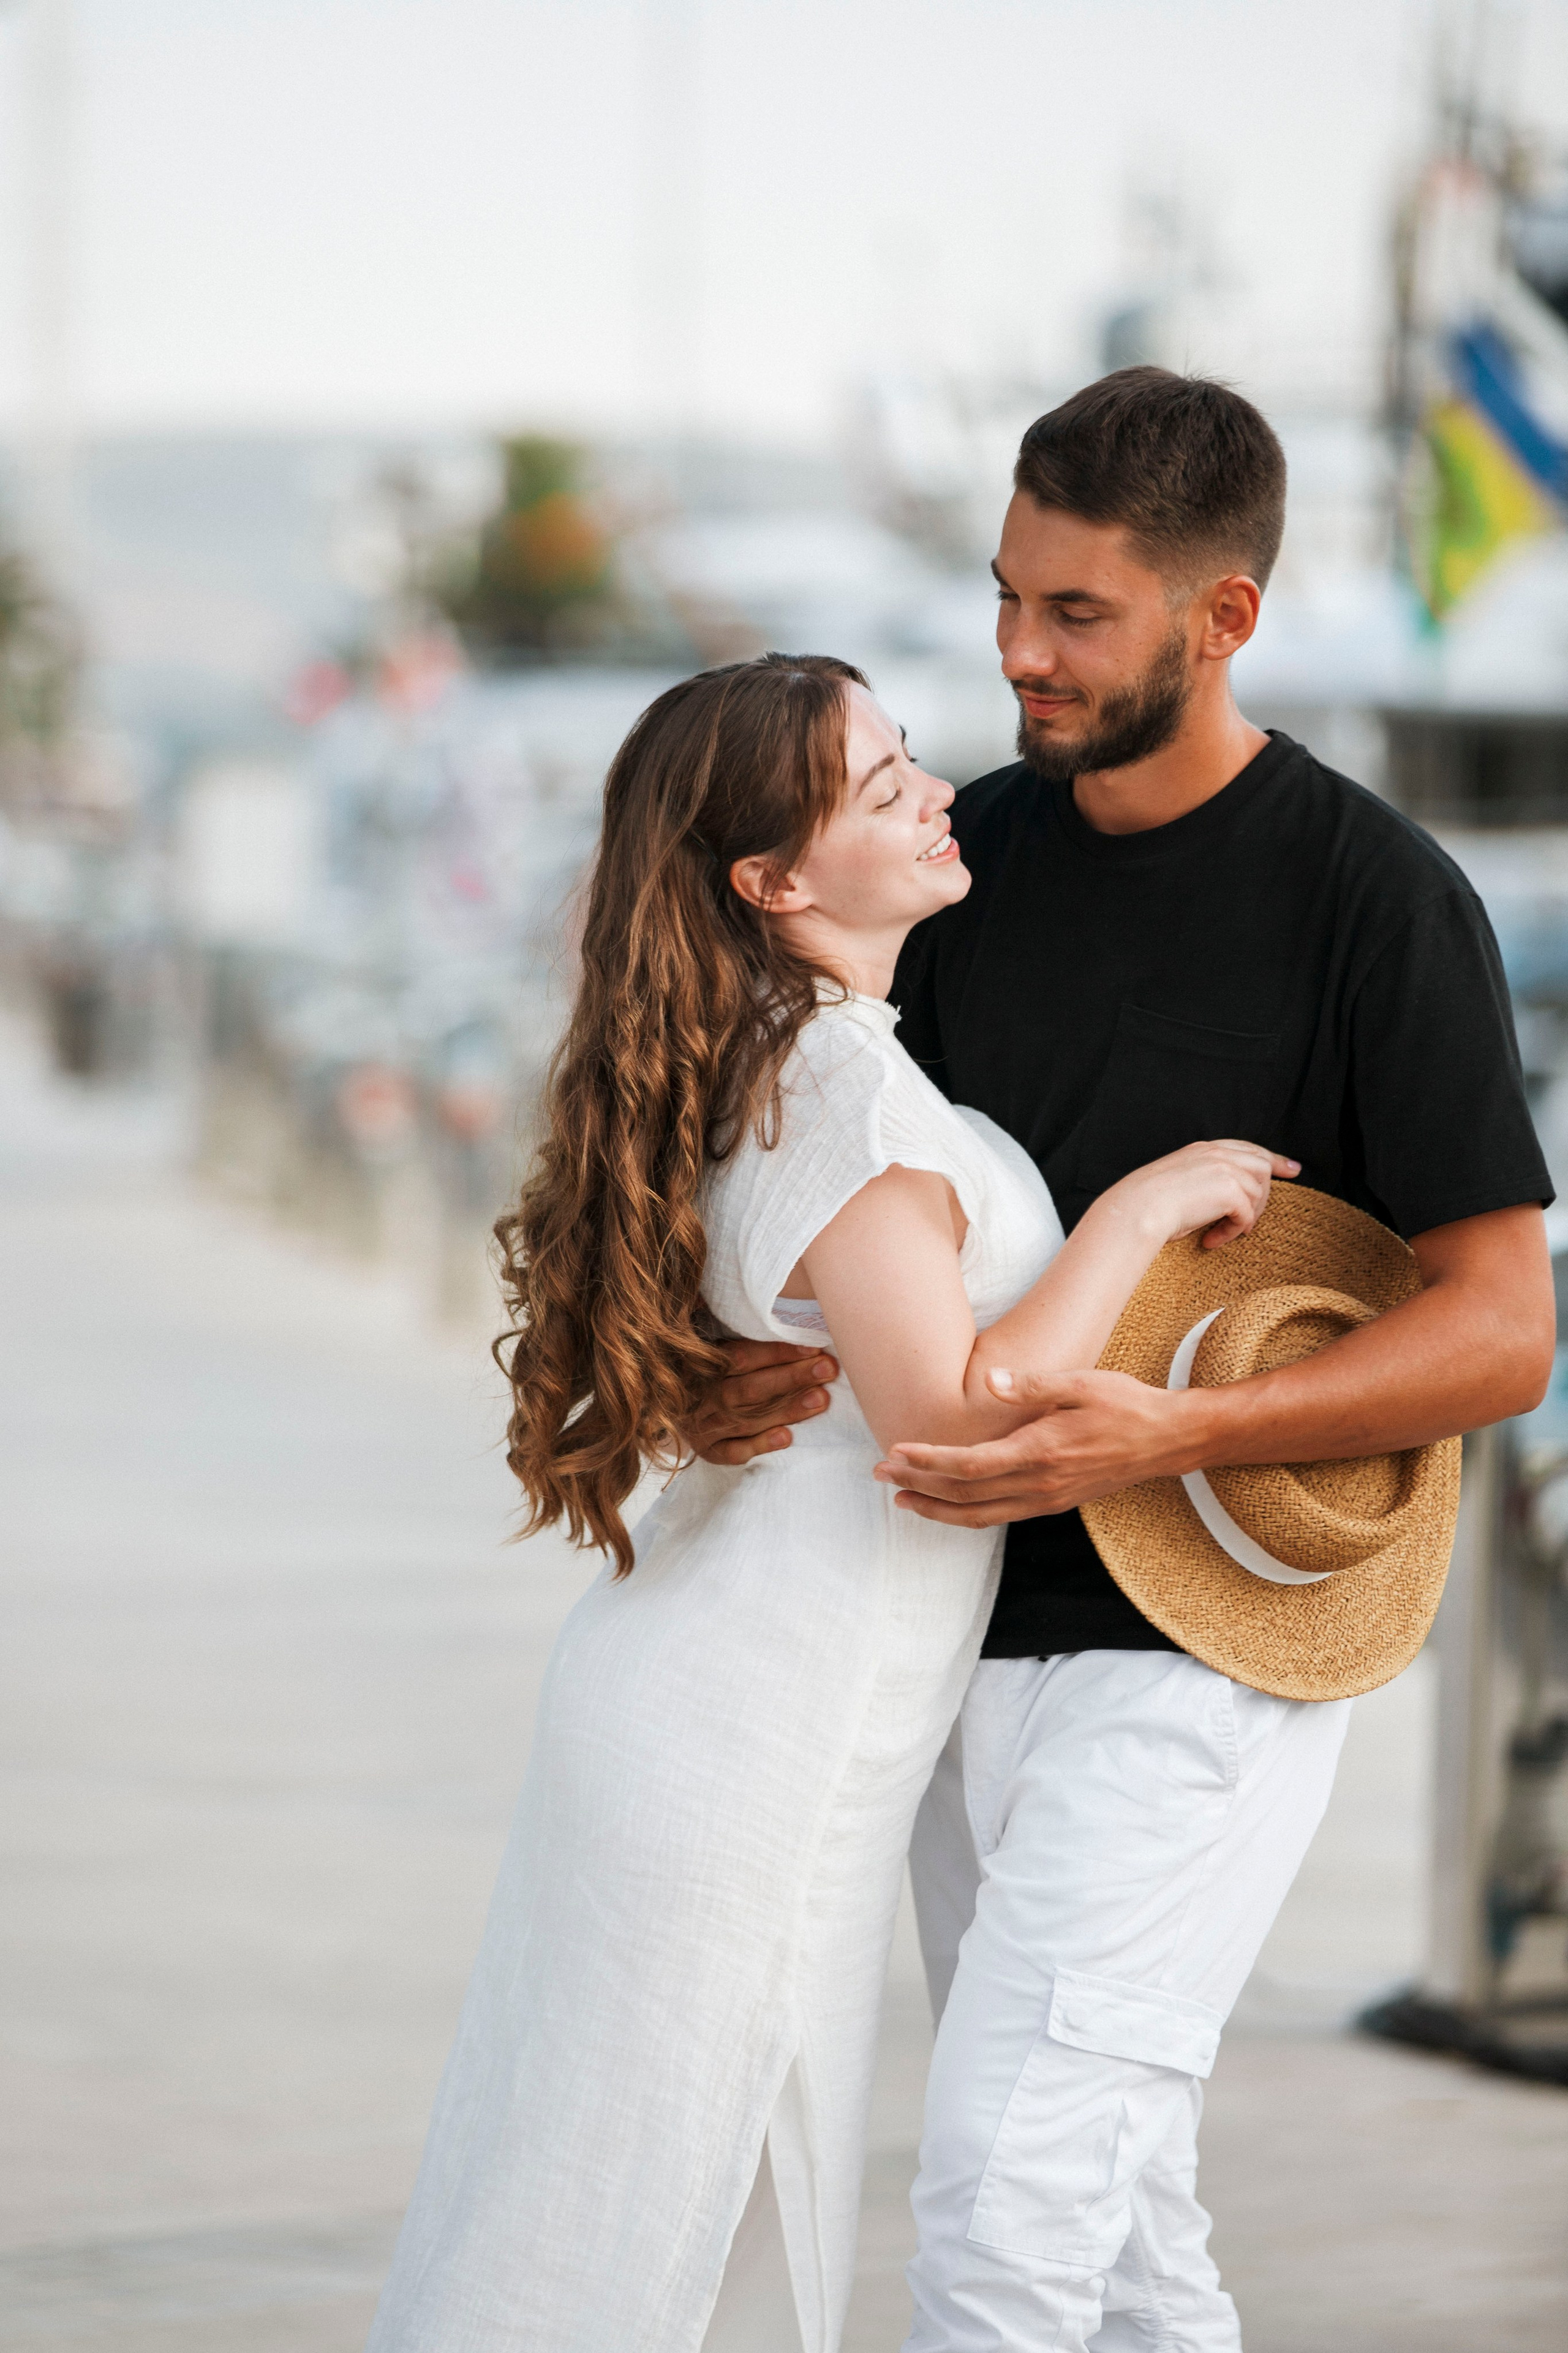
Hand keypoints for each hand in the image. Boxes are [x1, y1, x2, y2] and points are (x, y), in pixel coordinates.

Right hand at [682, 1339, 840, 1466]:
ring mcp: (704, 1426)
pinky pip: (734, 1452)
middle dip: (792, 1378)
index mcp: (700, 1365)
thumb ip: (740, 1338)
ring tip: (821, 1399)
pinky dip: (760, 1445)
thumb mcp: (713, 1348)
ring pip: (748, 1419)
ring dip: (787, 1409)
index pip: (741, 1357)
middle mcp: (701, 1396)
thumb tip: (779, 1324)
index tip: (812, 1348)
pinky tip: (787, 1437)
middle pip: (750, 1388)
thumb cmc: (709, 1373)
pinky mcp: (709, 1451)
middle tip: (827, 1369)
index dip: (777, 1352)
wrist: (676, 1408)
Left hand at [875, 1367, 1197, 1526]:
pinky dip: (966, 1514)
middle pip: (964, 1495)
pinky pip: (999, 1516)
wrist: (1166, 1440)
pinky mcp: (1053, 1504)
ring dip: (936, 1509)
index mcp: (1040, 1452)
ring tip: (901, 1499)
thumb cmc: (1125, 1404)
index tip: (894, 1454)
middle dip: (917, 1487)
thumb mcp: (1081, 1383)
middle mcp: (1039, 1485)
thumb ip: (1033, 1385)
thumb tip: (990, 1379)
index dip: (927, 1463)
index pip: (969, 1465)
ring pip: (978, 1516)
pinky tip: (948, 1504)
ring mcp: (1046, 1500)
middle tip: (879, 1476)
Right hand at [1104, 1140, 1298, 1251]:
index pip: (1246, 1148)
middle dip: (1267, 1191)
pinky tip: (1213, 1241)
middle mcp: (1217, 1154)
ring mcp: (1226, 1169)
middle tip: (1258, 1218)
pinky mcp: (1231, 1190)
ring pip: (1257, 1192)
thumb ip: (1202, 1182)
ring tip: (1226, 1233)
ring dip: (1247, 1216)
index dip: (1272, 1158)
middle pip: (1261, 1166)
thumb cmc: (1147, 1202)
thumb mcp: (1178, 1182)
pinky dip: (1233, 1232)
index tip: (1291, 1168)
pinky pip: (1246, 1215)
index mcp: (1203, 1149)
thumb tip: (1221, 1202)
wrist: (1138, 1208)